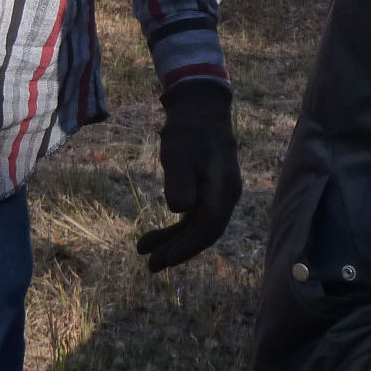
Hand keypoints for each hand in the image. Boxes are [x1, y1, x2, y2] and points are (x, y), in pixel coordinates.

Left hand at [135, 80, 241, 270]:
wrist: (199, 106)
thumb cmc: (188, 130)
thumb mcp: (178, 154)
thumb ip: (180, 182)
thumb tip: (179, 210)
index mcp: (223, 192)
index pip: (206, 231)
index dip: (184, 249)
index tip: (160, 261)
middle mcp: (226, 197)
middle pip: (203, 233)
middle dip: (176, 251)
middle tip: (149, 265)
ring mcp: (220, 192)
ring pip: (198, 225)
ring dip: (173, 239)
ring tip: (144, 248)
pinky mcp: (210, 187)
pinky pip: (196, 214)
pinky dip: (177, 225)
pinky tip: (160, 230)